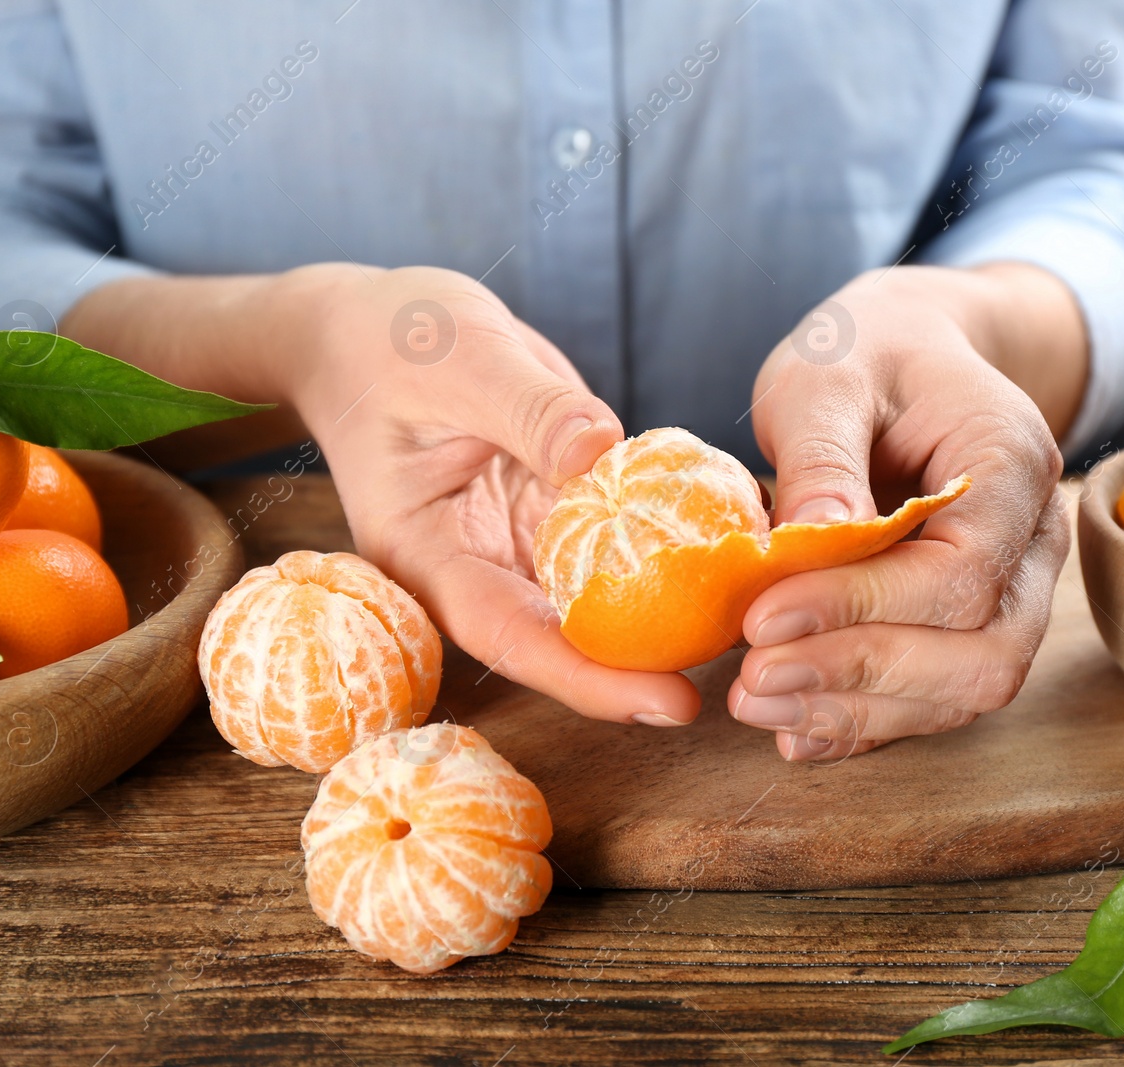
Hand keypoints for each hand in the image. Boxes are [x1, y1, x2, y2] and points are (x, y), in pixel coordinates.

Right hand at [279, 264, 702, 726]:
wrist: (364, 329)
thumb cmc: (390, 342)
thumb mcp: (459, 361)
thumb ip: (531, 409)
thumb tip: (603, 453)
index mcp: (426, 556)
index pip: (510, 637)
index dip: (589, 681)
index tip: (669, 704)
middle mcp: (476, 566)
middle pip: (564, 638)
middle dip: (649, 667)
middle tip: (745, 669)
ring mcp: (517, 542)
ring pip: (598, 596)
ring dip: (673, 608)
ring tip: (760, 615)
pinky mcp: (552, 509)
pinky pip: (616, 536)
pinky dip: (671, 539)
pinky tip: (738, 537)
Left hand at [727, 264, 1078, 759]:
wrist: (905, 357)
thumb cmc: (865, 353)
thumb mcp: (826, 375)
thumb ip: (822, 457)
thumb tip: (808, 543)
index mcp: (1011, 462)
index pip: (963, 571)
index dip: (865, 607)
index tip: (765, 618)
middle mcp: (1033, 539)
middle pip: (984, 652)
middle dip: (862, 676)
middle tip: (753, 679)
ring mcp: (1013, 590)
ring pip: (967, 690)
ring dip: (858, 711)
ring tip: (756, 704)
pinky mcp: (970, 625)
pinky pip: (936, 696)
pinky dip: (867, 722)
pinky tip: (793, 731)